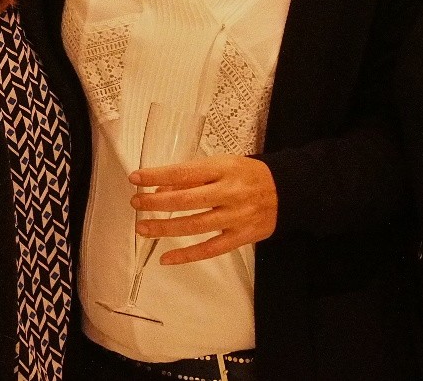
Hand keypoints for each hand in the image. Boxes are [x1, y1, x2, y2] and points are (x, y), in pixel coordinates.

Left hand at [130, 155, 277, 263]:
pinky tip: (166, 258)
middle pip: (187, 200)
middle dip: (157, 203)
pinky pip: (210, 249)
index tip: (136, 178)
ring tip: (143, 228)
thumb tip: (161, 189)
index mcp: (223, 169)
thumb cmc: (247, 175)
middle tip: (136, 203)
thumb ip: (193, 176)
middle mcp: (229, 192)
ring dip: (166, 228)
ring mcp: (236, 217)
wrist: (286, 191)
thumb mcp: (222, 164)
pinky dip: (187, 255)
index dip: (158, 175)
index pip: (184, 172)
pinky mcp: (241, 237)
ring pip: (195, 225)